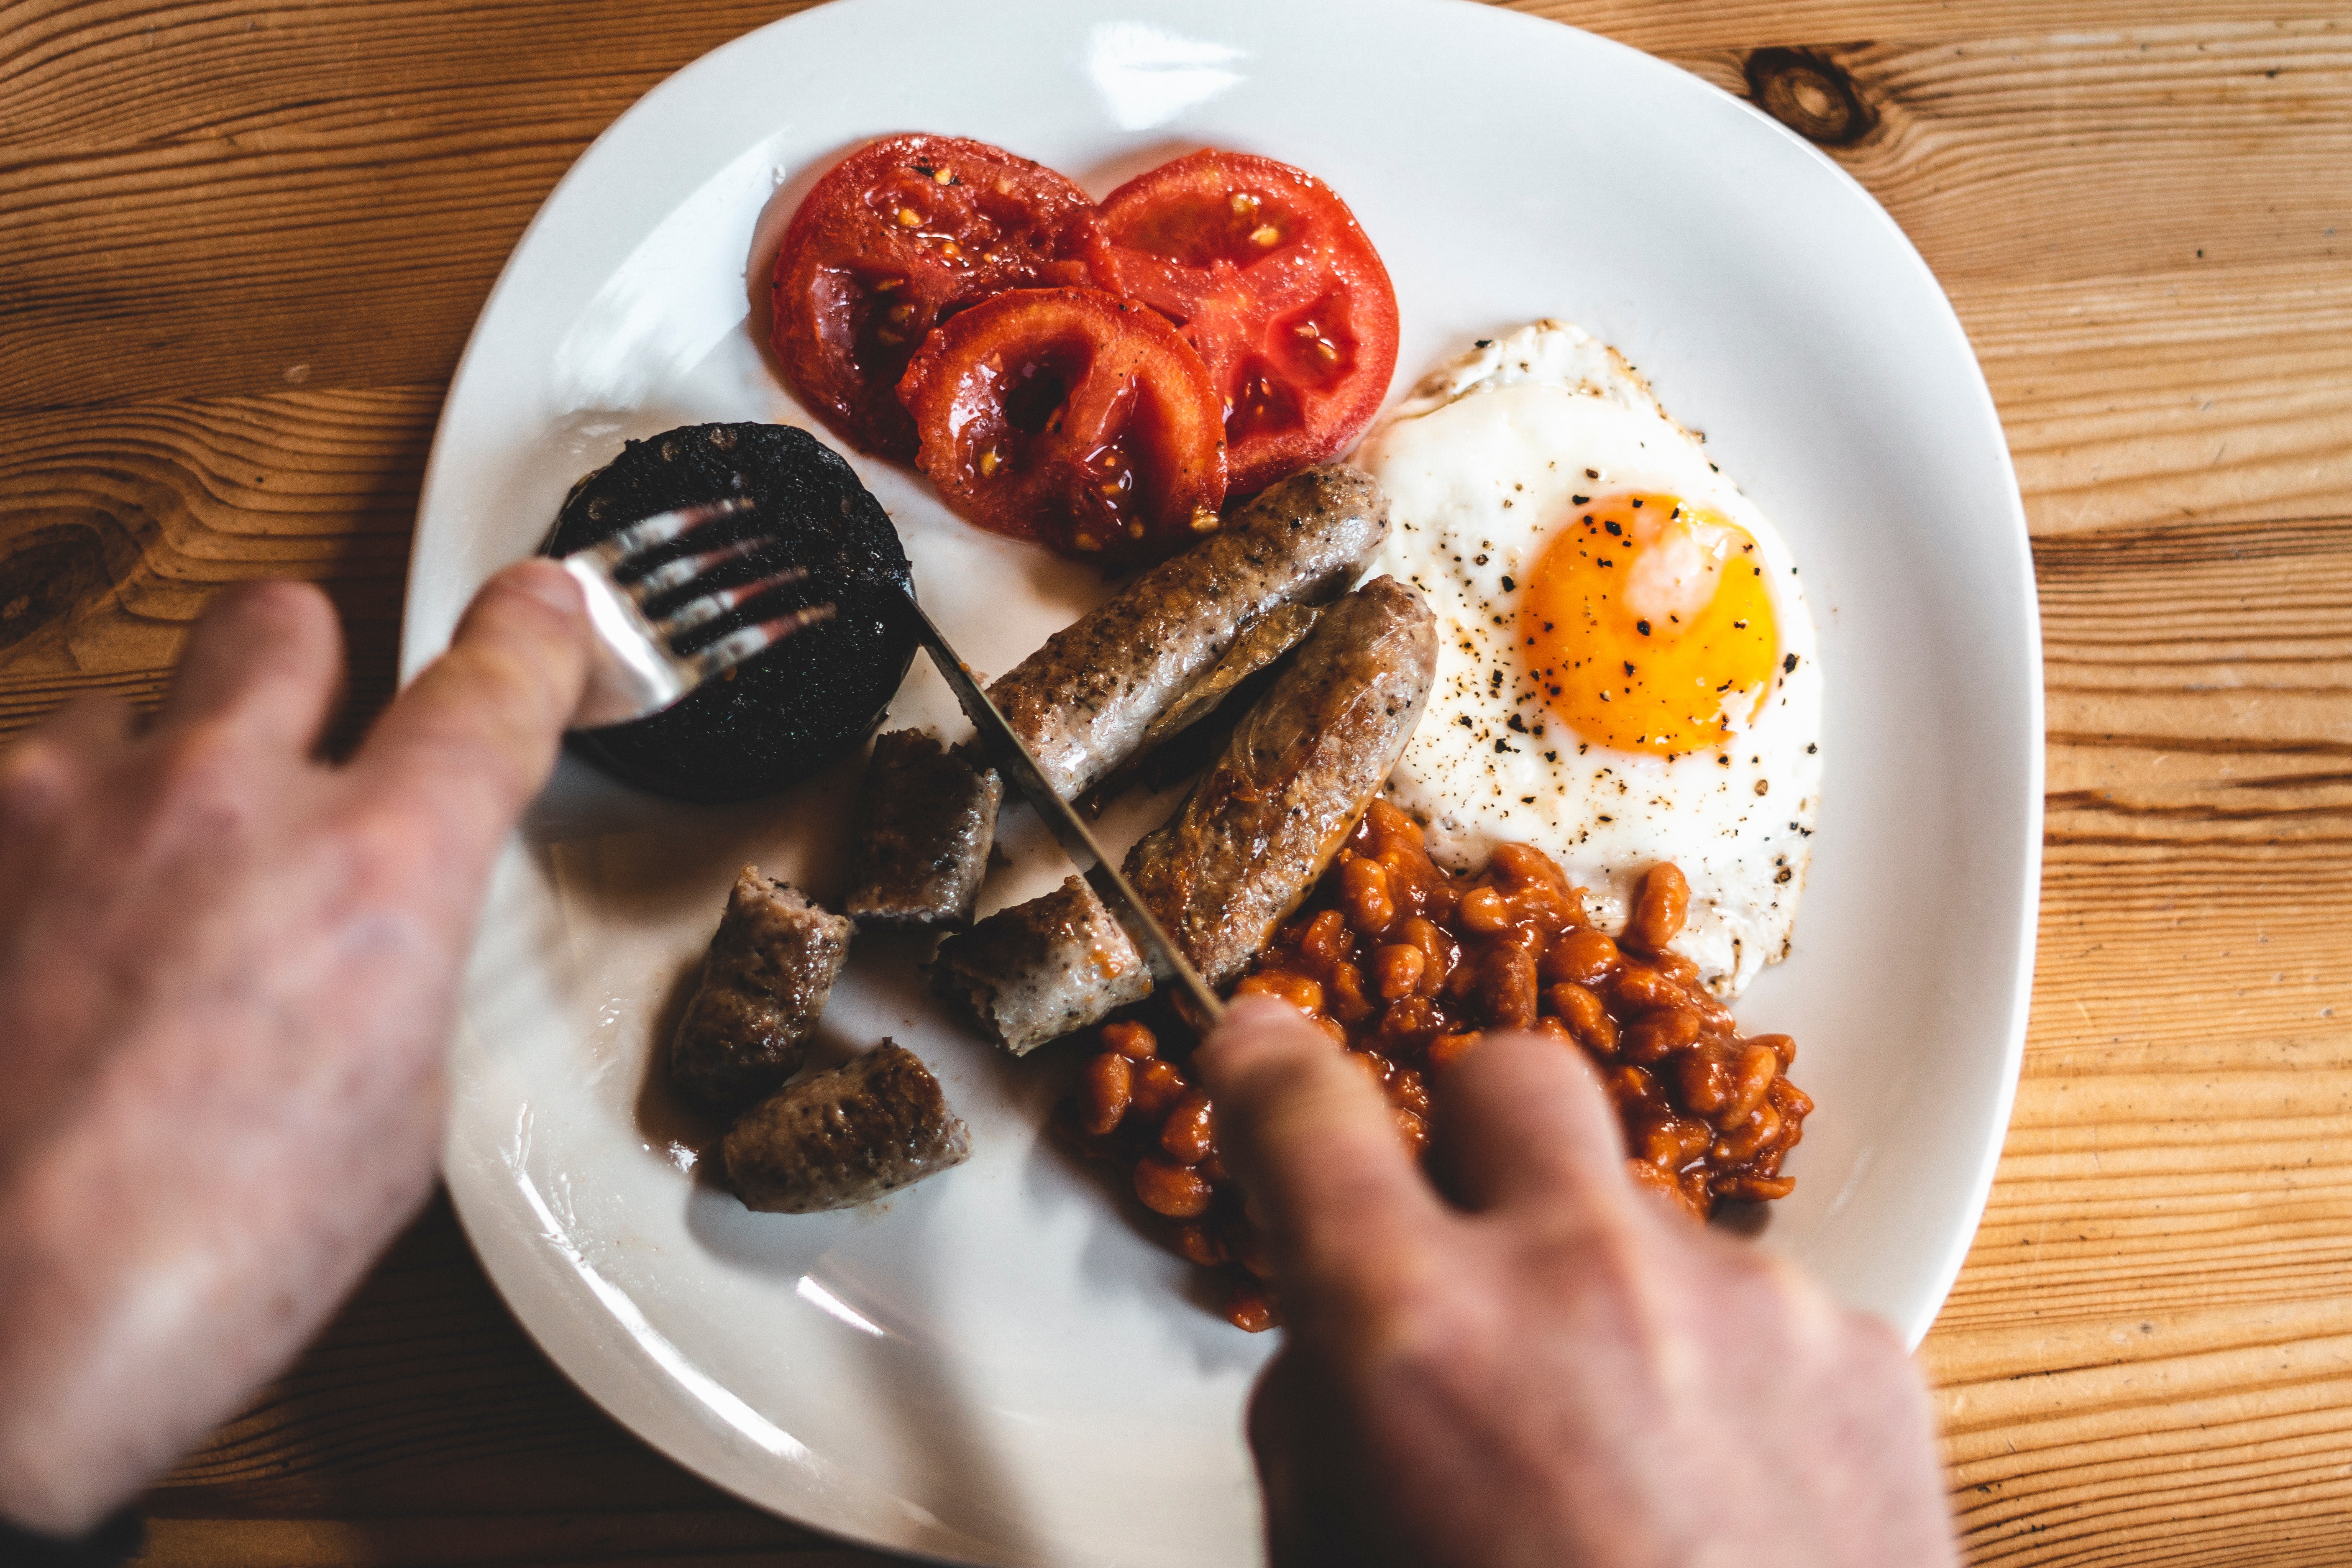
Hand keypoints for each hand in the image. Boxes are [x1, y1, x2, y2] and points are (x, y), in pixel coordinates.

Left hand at [0, 564, 587, 1536]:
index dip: (531, 637)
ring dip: (159, 766)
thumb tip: (377, 926)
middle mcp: (222, 799)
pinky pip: (19, 789)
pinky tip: (58, 941)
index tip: (538, 616)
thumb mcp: (396, 1113)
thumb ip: (400, 964)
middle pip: (285, 619)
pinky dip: (52, 842)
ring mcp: (65, 813)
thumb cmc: (206, 1253)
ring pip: (130, 703)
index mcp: (377, 869)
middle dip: (309, 673)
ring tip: (150, 886)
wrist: (7, 1329)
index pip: (492, 683)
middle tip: (306, 755)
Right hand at [1196, 997, 1958, 1567]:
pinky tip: (1718, 1486)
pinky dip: (1722, 1363)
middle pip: (1509, 1074)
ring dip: (1612, 1288)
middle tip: (1462, 1219)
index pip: (1301, 1112)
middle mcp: (1586, 1280)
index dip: (1264, 1062)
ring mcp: (1744, 1302)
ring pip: (1645, 1212)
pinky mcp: (1864, 1349)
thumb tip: (1338, 1328)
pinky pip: (1760, 1303)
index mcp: (1421, 1339)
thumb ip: (1322, 1417)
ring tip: (1624, 1446)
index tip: (1260, 1045)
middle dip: (1468, 1127)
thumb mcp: (1343, 1563)